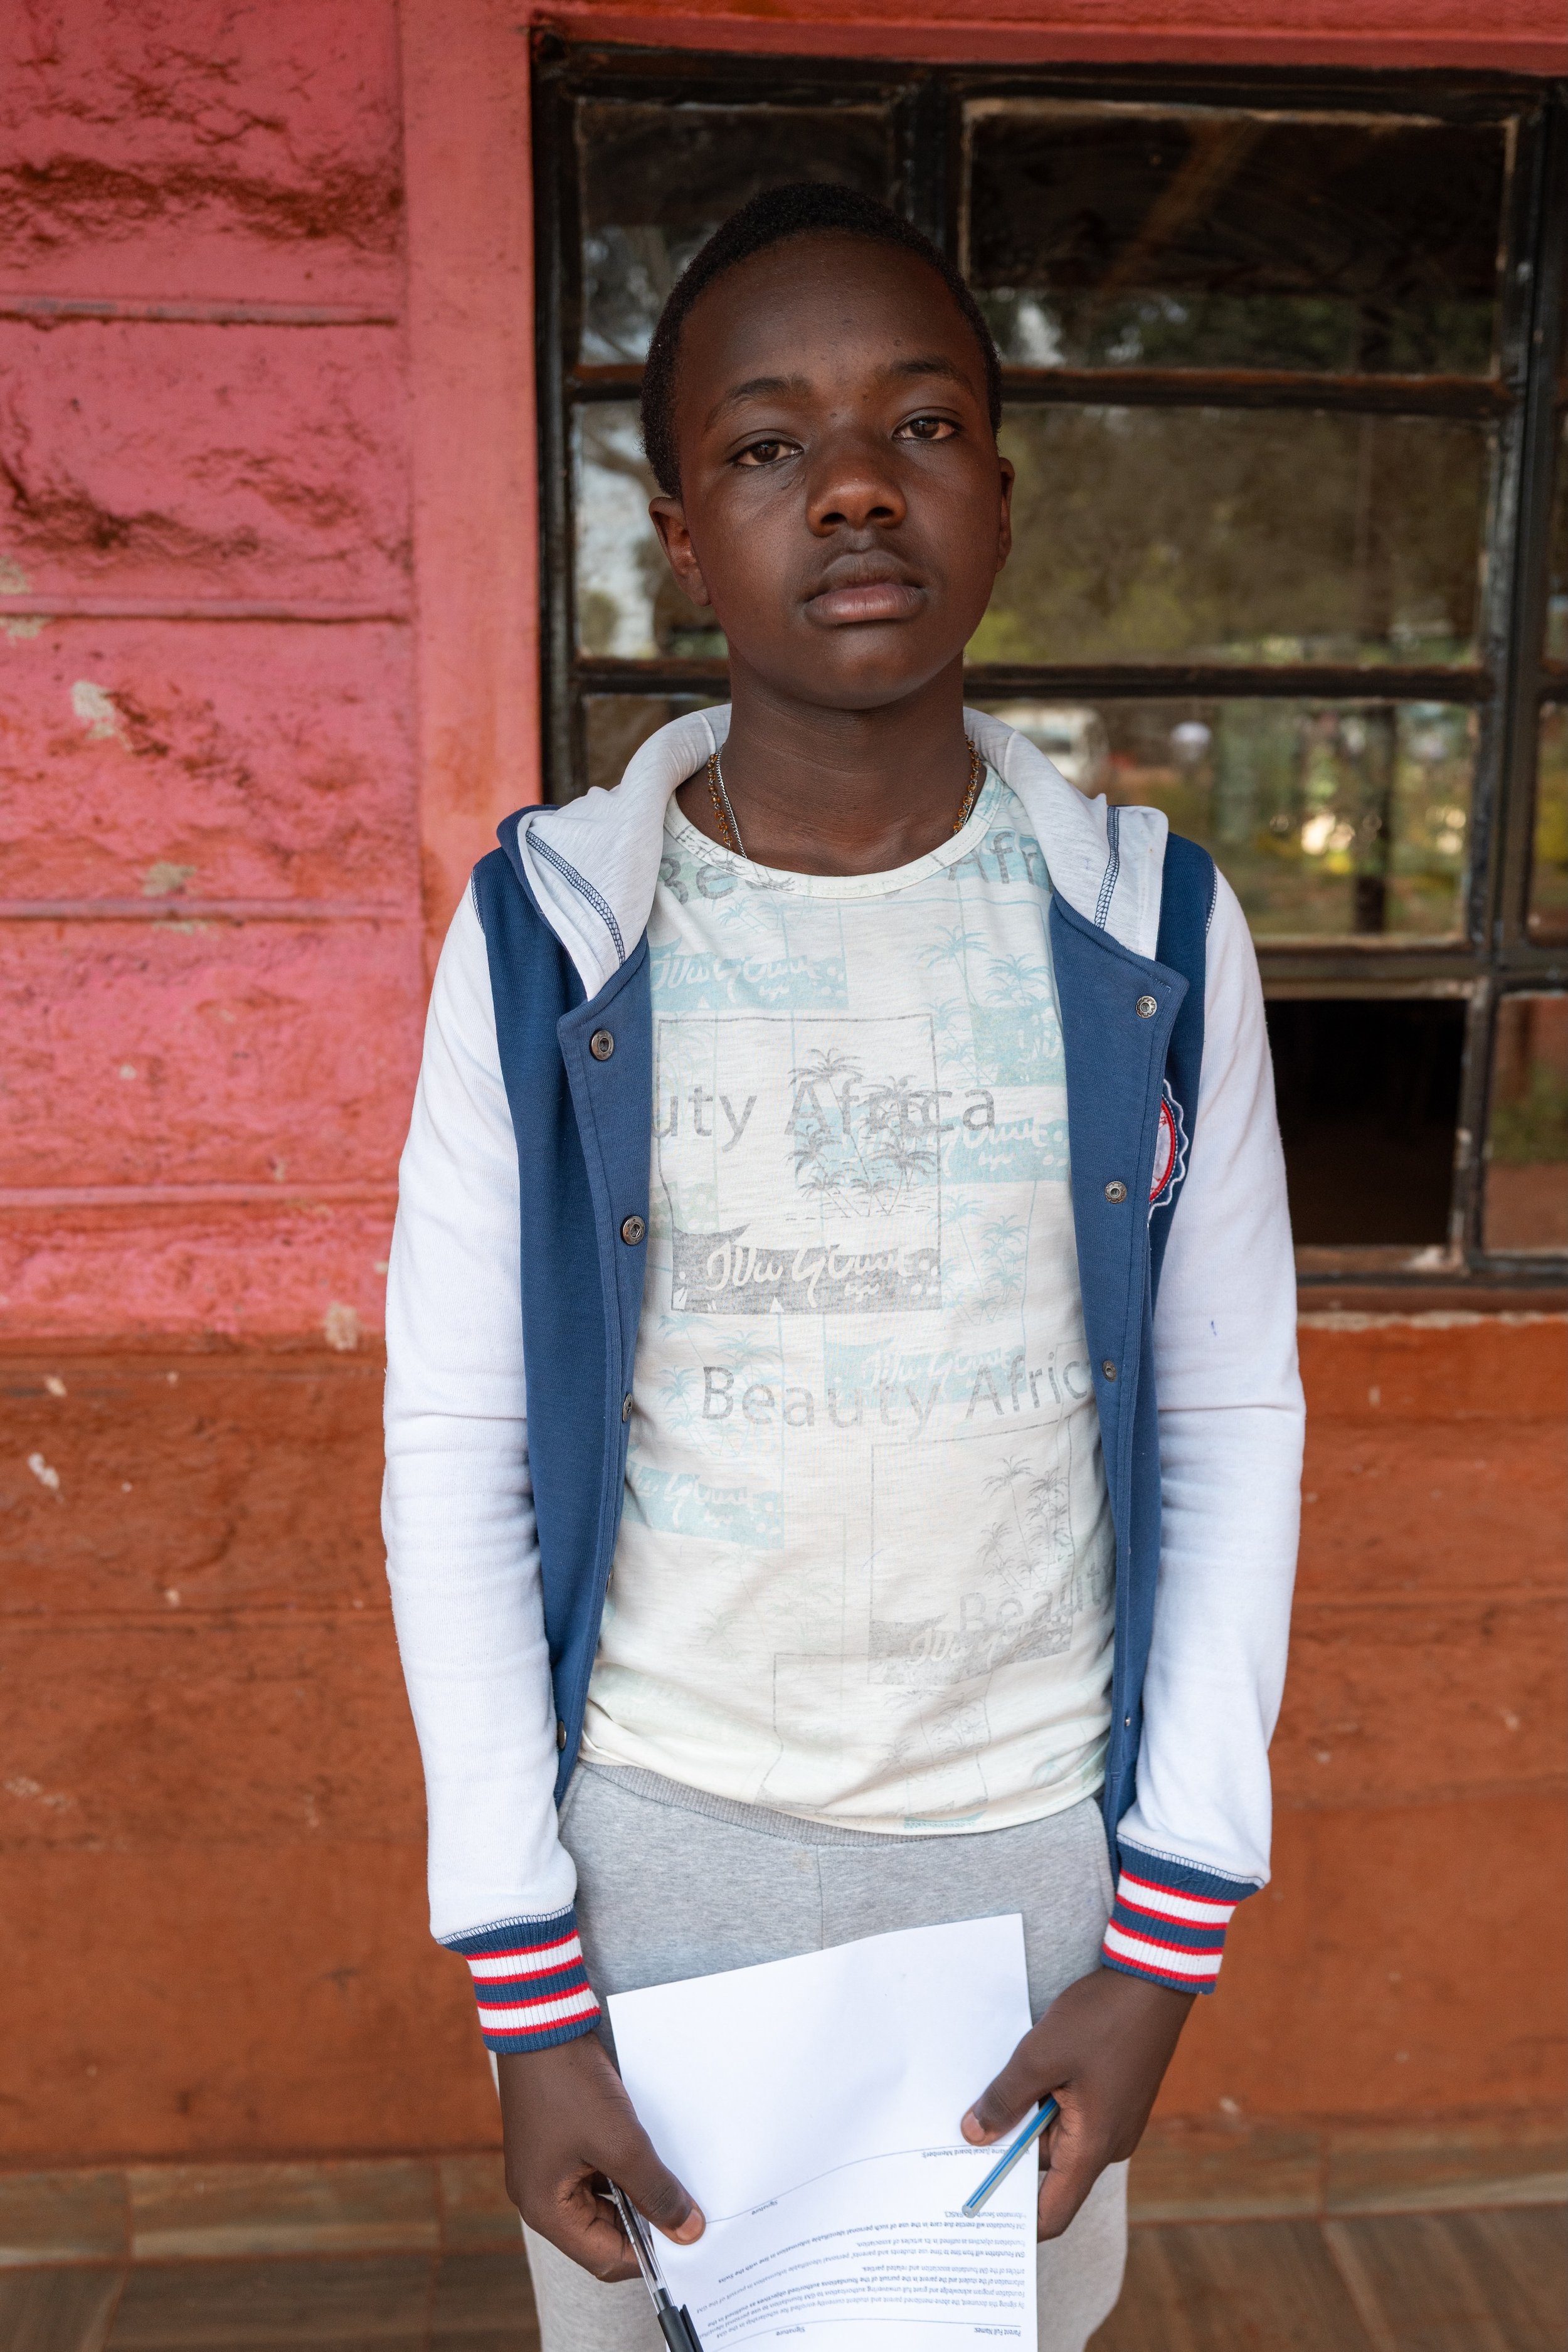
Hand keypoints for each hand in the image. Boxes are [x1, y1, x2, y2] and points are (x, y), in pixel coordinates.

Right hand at [498, 2033, 704, 2279]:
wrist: (541, 2020)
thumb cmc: (570, 2082)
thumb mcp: (622, 2142)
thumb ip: (655, 2191)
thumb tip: (688, 2231)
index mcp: (544, 2209)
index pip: (604, 2258)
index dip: (647, 2256)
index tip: (687, 2243)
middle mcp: (540, 2196)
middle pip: (602, 2232)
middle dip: (644, 2224)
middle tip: (688, 2213)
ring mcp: (548, 2168)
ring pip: (603, 2201)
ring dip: (636, 2193)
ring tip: (675, 2184)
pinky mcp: (558, 2142)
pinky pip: (597, 2172)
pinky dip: (624, 2169)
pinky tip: (650, 2156)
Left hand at [961, 1966, 1192, 2239]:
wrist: (1154, 1979)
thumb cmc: (1101, 2018)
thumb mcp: (1039, 2055)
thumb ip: (1004, 2100)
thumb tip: (972, 2136)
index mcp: (1093, 2147)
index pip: (1053, 2212)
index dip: (1017, 2222)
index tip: (977, 2213)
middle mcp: (1109, 2144)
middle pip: (1050, 2169)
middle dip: (1010, 2153)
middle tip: (962, 2137)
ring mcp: (1115, 2121)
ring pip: (1060, 2137)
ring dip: (1028, 2119)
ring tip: (991, 2095)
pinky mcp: (1116, 2098)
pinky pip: (1074, 2115)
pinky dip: (1047, 2103)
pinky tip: (1026, 2076)